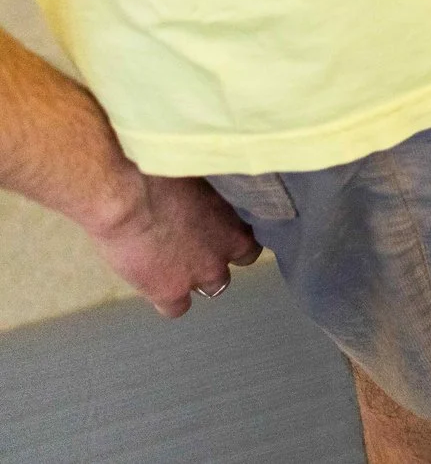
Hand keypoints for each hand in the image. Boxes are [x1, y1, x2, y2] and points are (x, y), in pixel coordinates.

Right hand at [84, 175, 260, 318]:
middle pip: (235, 262)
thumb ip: (210, 195)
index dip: (232, 238)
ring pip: (214, 288)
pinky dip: (167, 299)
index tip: (218, 233)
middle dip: (216, 257)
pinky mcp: (170, 291)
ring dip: (197, 278)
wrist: (127, 195)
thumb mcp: (199, 177)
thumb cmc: (160, 172)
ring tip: (173, 264)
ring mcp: (200, 274)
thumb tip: (207, 194)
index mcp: (236, 218)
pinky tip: (155, 286)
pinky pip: (177, 309)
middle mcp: (225, 249)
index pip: (251, 239)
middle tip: (191, 246)